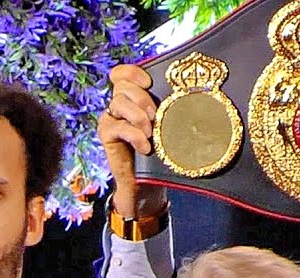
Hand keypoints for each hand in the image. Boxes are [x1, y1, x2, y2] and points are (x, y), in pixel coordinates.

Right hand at [97, 64, 167, 216]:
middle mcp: (118, 105)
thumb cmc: (159, 152)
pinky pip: (117, 126)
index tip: (149, 83)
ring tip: (151, 132)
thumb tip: (193, 91)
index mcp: (131, 97)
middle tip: (155, 115)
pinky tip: (145, 147)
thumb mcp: (166, 126)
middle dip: (142, 98)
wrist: (145, 183)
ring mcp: (111, 119)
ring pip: (118, 102)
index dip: (132, 73)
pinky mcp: (106, 135)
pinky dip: (134, 135)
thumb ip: (168, 109)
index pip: (122, 74)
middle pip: (122, 85)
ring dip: (138, 116)